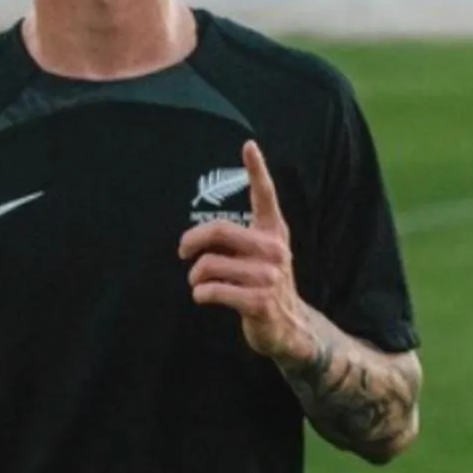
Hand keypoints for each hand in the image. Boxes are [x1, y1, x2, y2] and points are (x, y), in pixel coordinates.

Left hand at [178, 140, 311, 360]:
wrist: (289, 327)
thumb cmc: (264, 285)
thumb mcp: (262, 255)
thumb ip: (239, 239)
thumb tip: (194, 237)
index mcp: (273, 232)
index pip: (265, 195)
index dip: (257, 169)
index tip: (249, 145)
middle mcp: (274, 249)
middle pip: (220, 231)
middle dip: (192, 240)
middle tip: (182, 251)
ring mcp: (268, 276)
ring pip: (210, 264)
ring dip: (195, 275)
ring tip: (198, 282)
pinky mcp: (259, 301)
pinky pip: (213, 290)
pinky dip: (201, 294)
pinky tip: (204, 296)